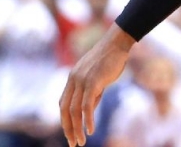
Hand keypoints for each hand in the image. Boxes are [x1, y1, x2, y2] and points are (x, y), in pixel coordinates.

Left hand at [60, 25, 134, 145]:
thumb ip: (92, 94)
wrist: (117, 44)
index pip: (63, 103)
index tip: (70, 132)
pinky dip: (87, 120)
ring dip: (77, 128)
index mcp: (73, 78)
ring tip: (80, 141)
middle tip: (73, 143)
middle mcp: (73, 80)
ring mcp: (82, 80)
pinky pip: (87, 106)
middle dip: (68, 128)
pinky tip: (90, 130)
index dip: (65, 119)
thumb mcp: (98, 78)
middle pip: (65, 109)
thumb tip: (88, 112)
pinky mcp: (92, 82)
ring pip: (75, 110)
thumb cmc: (110, 60)